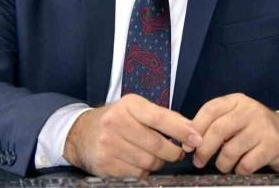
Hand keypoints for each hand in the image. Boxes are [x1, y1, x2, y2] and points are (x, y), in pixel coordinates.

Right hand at [63, 94, 202, 177]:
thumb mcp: (136, 109)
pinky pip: (136, 174)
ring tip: (153, 156)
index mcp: (129, 105)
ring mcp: (109, 144)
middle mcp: (117, 122)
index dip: (181, 130)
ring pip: (148, 162)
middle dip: (172, 152)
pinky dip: (143, 171)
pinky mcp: (105, 164)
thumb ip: (164, 117)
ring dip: (157, 163)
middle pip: (156, 145)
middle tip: (176, 153)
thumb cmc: (116, 120)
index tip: (197, 139)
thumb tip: (191, 129)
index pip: (160, 118)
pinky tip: (138, 162)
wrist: (81, 133)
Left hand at [190, 93, 278, 173]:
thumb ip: (216, 123)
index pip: (210, 109)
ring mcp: (262, 127)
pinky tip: (241, 168)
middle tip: (199, 161)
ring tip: (223, 166)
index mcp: (237, 101)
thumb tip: (189, 139)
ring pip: (231, 149)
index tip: (188, 145)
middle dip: (204, 149)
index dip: (196, 128)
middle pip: (218, 130)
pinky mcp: (272, 145)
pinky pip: (246, 163)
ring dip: (222, 163)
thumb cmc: (256, 129)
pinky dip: (239, 170)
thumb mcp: (237, 118)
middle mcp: (249, 110)